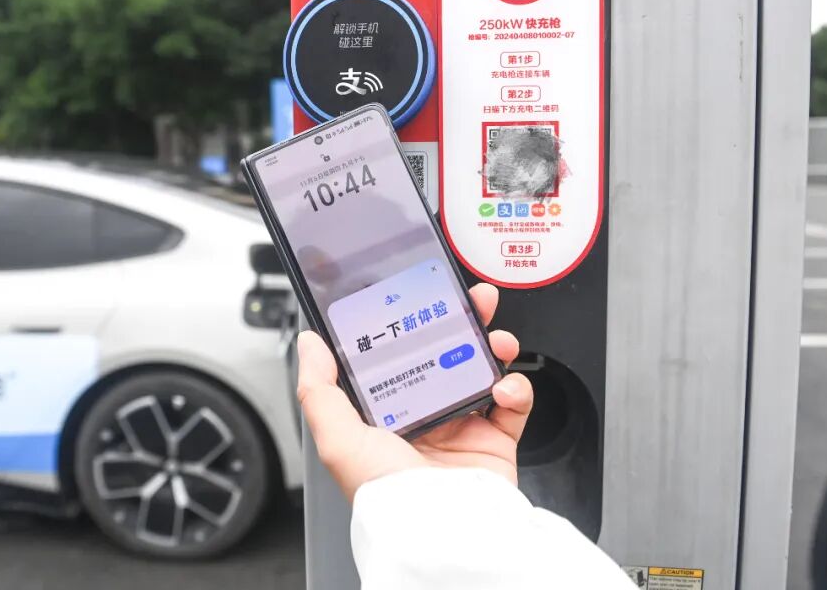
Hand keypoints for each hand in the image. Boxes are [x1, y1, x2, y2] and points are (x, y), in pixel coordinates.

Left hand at [296, 283, 533, 502]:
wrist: (441, 530)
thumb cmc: (388, 493)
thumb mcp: (338, 439)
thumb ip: (320, 389)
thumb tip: (309, 345)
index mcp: (388, 413)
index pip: (400, 355)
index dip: (413, 323)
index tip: (422, 296)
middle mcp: (426, 416)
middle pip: (448, 353)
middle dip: (465, 321)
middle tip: (474, 300)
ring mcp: (463, 426)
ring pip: (484, 369)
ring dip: (494, 346)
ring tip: (497, 340)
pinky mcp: (496, 440)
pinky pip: (514, 402)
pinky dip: (517, 388)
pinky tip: (506, 387)